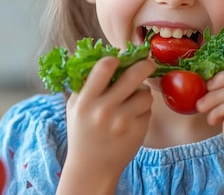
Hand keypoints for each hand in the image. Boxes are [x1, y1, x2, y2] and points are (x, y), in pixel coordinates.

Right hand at [59, 56, 153, 193]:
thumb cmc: (82, 131)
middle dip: (144, 65)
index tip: (119, 59)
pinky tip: (132, 117)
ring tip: (133, 99)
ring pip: (144, 94)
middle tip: (148, 62)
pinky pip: (148, 110)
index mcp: (85, 101)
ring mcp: (123, 122)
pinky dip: (142, 110)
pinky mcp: (138, 132)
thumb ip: (86, 84)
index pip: (103, 68)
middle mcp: (104, 110)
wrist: (91, 167)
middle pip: (133, 76)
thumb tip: (106, 57)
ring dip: (142, 93)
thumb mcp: (75, 106)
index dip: (114, 59)